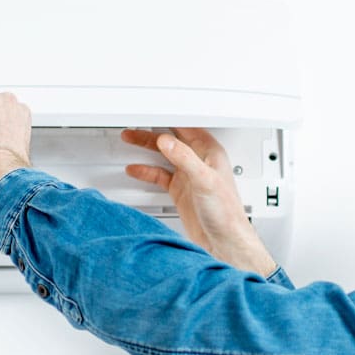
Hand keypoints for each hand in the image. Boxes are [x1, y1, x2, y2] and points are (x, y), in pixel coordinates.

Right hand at [121, 127, 277, 276]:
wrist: (223, 242)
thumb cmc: (226, 213)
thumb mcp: (204, 181)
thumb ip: (185, 159)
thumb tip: (167, 141)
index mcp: (210, 154)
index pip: (187, 128)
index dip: (168, 119)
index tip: (151, 112)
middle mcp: (199, 162)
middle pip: (171, 140)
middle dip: (152, 132)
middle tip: (133, 126)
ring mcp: (188, 177)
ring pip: (163, 156)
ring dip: (146, 148)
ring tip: (128, 139)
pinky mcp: (180, 191)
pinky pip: (159, 175)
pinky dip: (146, 171)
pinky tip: (134, 169)